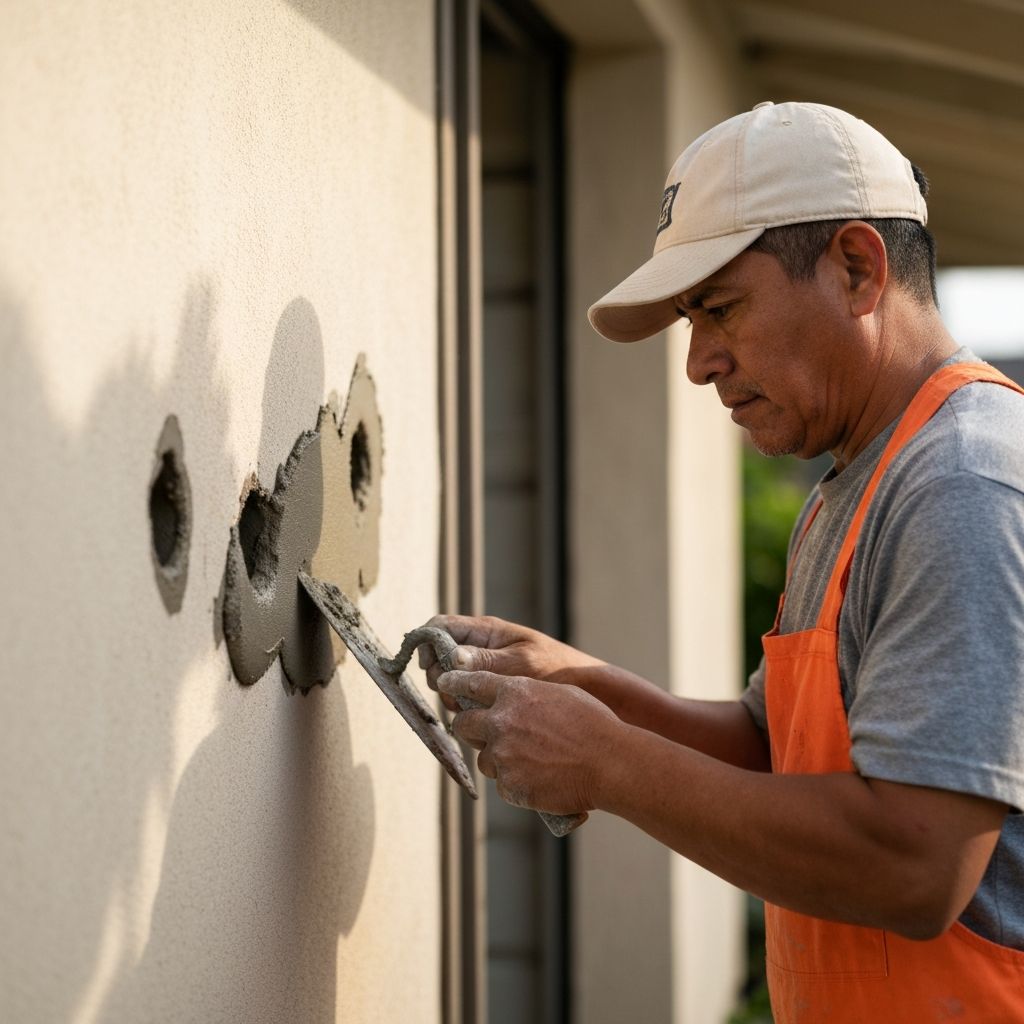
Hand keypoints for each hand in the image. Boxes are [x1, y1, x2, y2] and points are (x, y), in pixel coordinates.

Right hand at [418, 614, 603, 709]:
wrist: (585, 690)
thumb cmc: (558, 671)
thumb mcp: (523, 664)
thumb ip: (487, 661)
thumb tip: (452, 658)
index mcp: (487, 631)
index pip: (441, 626)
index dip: (426, 642)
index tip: (427, 665)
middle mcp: (480, 648)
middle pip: (439, 657)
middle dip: (439, 676)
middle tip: (455, 695)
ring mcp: (483, 669)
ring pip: (449, 680)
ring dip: (452, 695)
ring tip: (472, 708)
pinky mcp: (489, 689)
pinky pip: (464, 695)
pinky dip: (464, 705)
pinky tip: (479, 717)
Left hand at [437, 668, 621, 813]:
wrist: (609, 762)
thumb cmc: (593, 724)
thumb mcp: (559, 693)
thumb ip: (527, 694)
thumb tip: (512, 700)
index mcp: (513, 692)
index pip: (470, 682)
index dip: (455, 682)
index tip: (445, 682)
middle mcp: (500, 720)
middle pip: (463, 723)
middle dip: (470, 727)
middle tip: (482, 732)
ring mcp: (502, 754)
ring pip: (483, 757)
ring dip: (498, 758)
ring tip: (530, 759)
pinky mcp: (508, 784)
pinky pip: (501, 782)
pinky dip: (515, 781)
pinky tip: (538, 777)